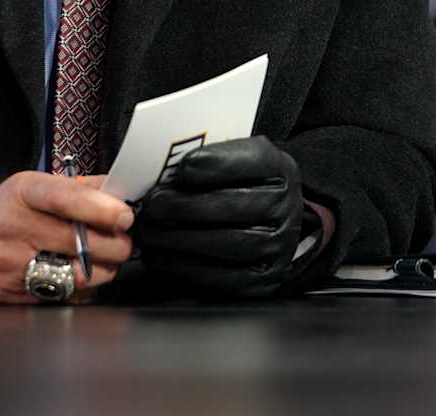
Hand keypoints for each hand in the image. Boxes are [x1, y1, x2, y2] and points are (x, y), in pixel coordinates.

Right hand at [0, 171, 134, 301]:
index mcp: (22, 193)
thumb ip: (75, 187)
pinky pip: (65, 297)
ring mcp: (11, 266)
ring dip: (104, 270)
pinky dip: (83, 290)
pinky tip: (80, 277)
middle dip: (115, 244)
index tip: (124, 216)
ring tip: (105, 260)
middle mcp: (14, 228)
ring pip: (78, 275)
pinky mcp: (14, 296)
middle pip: (79, 242)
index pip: (64, 198)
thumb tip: (116, 189)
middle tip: (123, 241)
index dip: (100, 208)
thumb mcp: (29, 187)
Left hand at [136, 135, 305, 297]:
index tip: (178, 169)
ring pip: (223, 244)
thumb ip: (211, 155)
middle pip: (230, 206)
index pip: (248, 162)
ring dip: (177, 239)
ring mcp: (276, 248)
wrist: (275, 223)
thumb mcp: (239, 158)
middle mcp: (285, 209)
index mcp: (280, 170)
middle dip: (183, 207)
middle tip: (152, 205)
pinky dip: (183, 267)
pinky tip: (161, 256)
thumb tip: (168, 167)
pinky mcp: (261, 280)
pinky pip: (219, 277)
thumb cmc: (245, 185)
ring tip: (150, 231)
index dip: (211, 165)